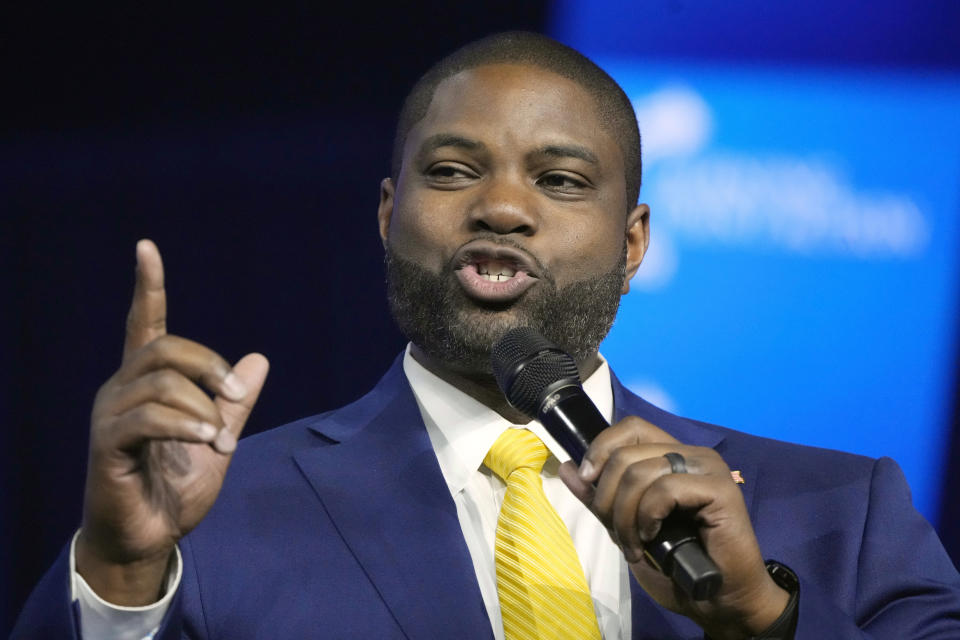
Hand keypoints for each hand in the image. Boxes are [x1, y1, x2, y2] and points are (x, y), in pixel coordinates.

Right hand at [76, 240, 268, 604]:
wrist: (149, 536)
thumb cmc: (175, 486)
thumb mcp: (218, 438)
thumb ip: (235, 402)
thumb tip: (261, 358)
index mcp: (147, 383)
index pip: (144, 324)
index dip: (148, 286)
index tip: (147, 247)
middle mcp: (122, 389)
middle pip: (166, 348)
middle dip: (210, 366)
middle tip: (235, 397)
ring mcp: (111, 415)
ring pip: (161, 381)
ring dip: (203, 407)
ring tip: (220, 440)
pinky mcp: (107, 444)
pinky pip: (148, 417)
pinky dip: (186, 424)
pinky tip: (208, 442)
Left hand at [558, 416, 788, 639]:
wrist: (717, 600)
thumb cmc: (676, 566)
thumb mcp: (625, 528)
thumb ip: (599, 498)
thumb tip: (569, 467)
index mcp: (672, 455)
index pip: (630, 427)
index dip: (601, 447)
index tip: (587, 480)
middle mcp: (691, 454)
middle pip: (627, 452)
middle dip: (607, 497)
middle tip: (617, 533)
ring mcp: (708, 468)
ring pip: (640, 471)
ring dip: (625, 515)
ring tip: (634, 546)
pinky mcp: (720, 489)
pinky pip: (664, 489)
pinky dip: (648, 516)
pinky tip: (652, 537)